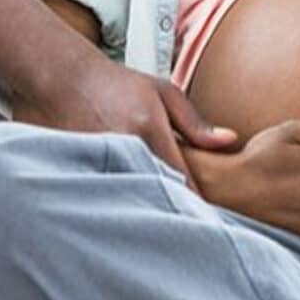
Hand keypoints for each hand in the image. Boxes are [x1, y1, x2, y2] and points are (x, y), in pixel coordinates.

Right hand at [14, 52, 236, 191]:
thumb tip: (230, 141)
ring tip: (158, 212)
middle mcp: (126, 147)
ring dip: (147, 204)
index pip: (180, 177)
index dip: (195, 199)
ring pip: (133, 196)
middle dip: (173, 206)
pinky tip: (130, 200)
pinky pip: (111, 192)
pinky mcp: (85, 168)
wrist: (68, 80)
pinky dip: (123, 197)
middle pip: (157, 192)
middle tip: (186, 219)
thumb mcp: (165, 93)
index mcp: (149, 129)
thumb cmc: (120, 85)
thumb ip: (196, 123)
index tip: (206, 213)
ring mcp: (102, 159)